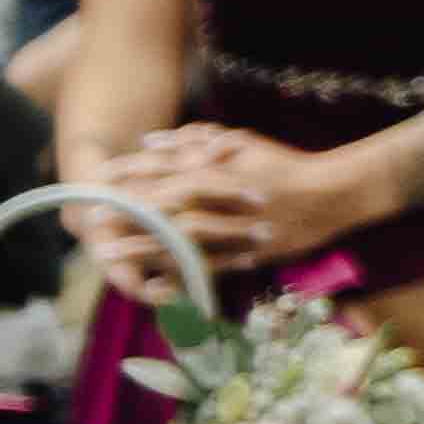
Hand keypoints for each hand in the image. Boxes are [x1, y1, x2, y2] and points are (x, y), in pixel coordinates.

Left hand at [116, 121, 364, 277]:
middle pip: (165, 207)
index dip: (130, 176)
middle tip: (92, 221)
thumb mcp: (240, 141)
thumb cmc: (282, 164)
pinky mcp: (246, 256)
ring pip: (181, 239)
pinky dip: (180, 276)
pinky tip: (151, 284)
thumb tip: (148, 141)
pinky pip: (207, 268)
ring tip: (109, 252)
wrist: (331, 194)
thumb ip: (194, 139)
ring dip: (142, 246)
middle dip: (127, 214)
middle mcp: (222, 201)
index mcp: (219, 171)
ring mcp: (234, 230)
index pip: (165, 171)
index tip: (100, 181)